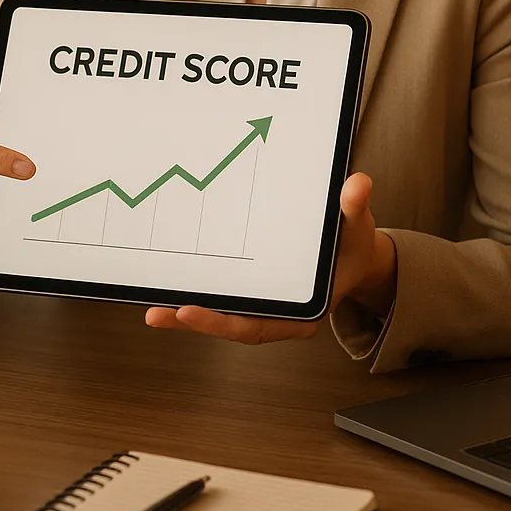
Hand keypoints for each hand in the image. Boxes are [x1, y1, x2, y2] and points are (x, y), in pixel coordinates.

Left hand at [145, 172, 396, 343]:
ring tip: (153, 312)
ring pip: (223, 316)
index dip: (223, 321)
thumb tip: (356, 185)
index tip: (190, 311)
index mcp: (305, 311)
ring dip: (186, 315)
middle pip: (232, 325)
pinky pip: (223, 300)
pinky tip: (166, 290)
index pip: (258, 325)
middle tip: (159, 313)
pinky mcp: (252, 292)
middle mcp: (281, 315)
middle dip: (194, 322)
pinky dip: (196, 297)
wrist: (353, 255)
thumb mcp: (357, 225)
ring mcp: (265, 306)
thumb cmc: (352, 243)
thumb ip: (355, 208)